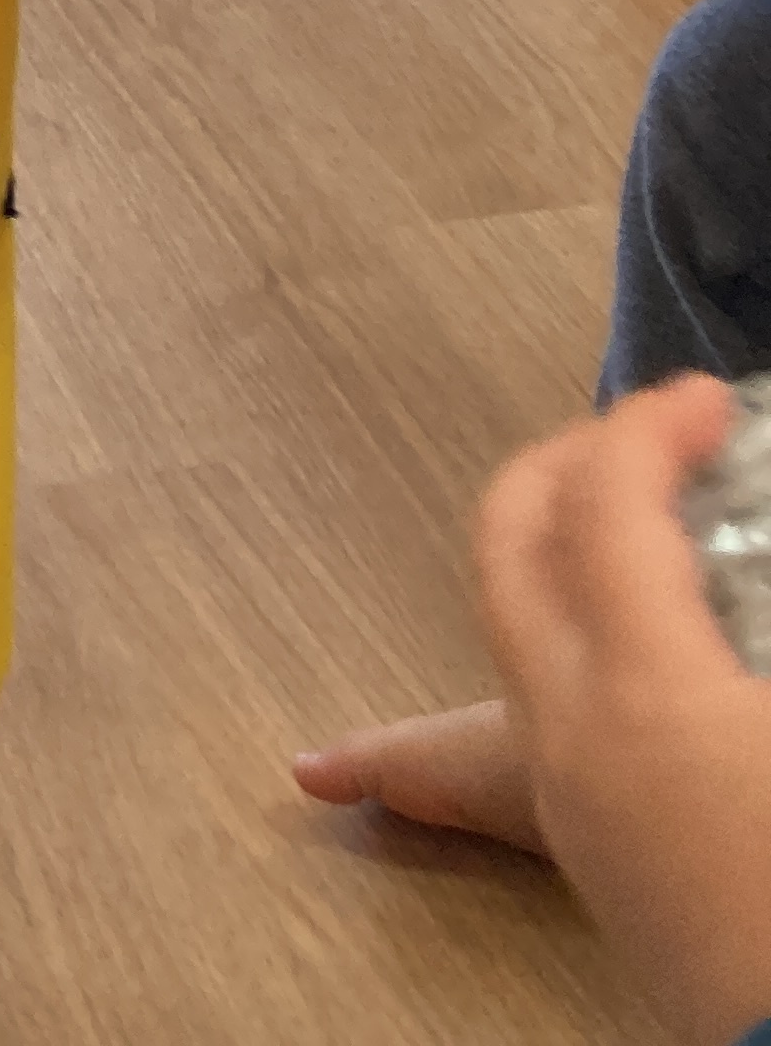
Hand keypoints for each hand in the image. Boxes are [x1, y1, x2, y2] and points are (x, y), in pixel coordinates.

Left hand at [479, 375, 770, 1044]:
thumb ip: (768, 597)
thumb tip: (751, 524)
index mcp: (646, 693)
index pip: (607, 504)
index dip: (652, 425)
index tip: (706, 398)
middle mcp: (575, 733)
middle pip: (508, 548)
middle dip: (557, 466)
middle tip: (634, 441)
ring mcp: (572, 796)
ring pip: (505, 627)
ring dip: (548, 549)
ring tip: (622, 521)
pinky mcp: (594, 850)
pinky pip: (524, 716)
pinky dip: (551, 638)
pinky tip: (592, 652)